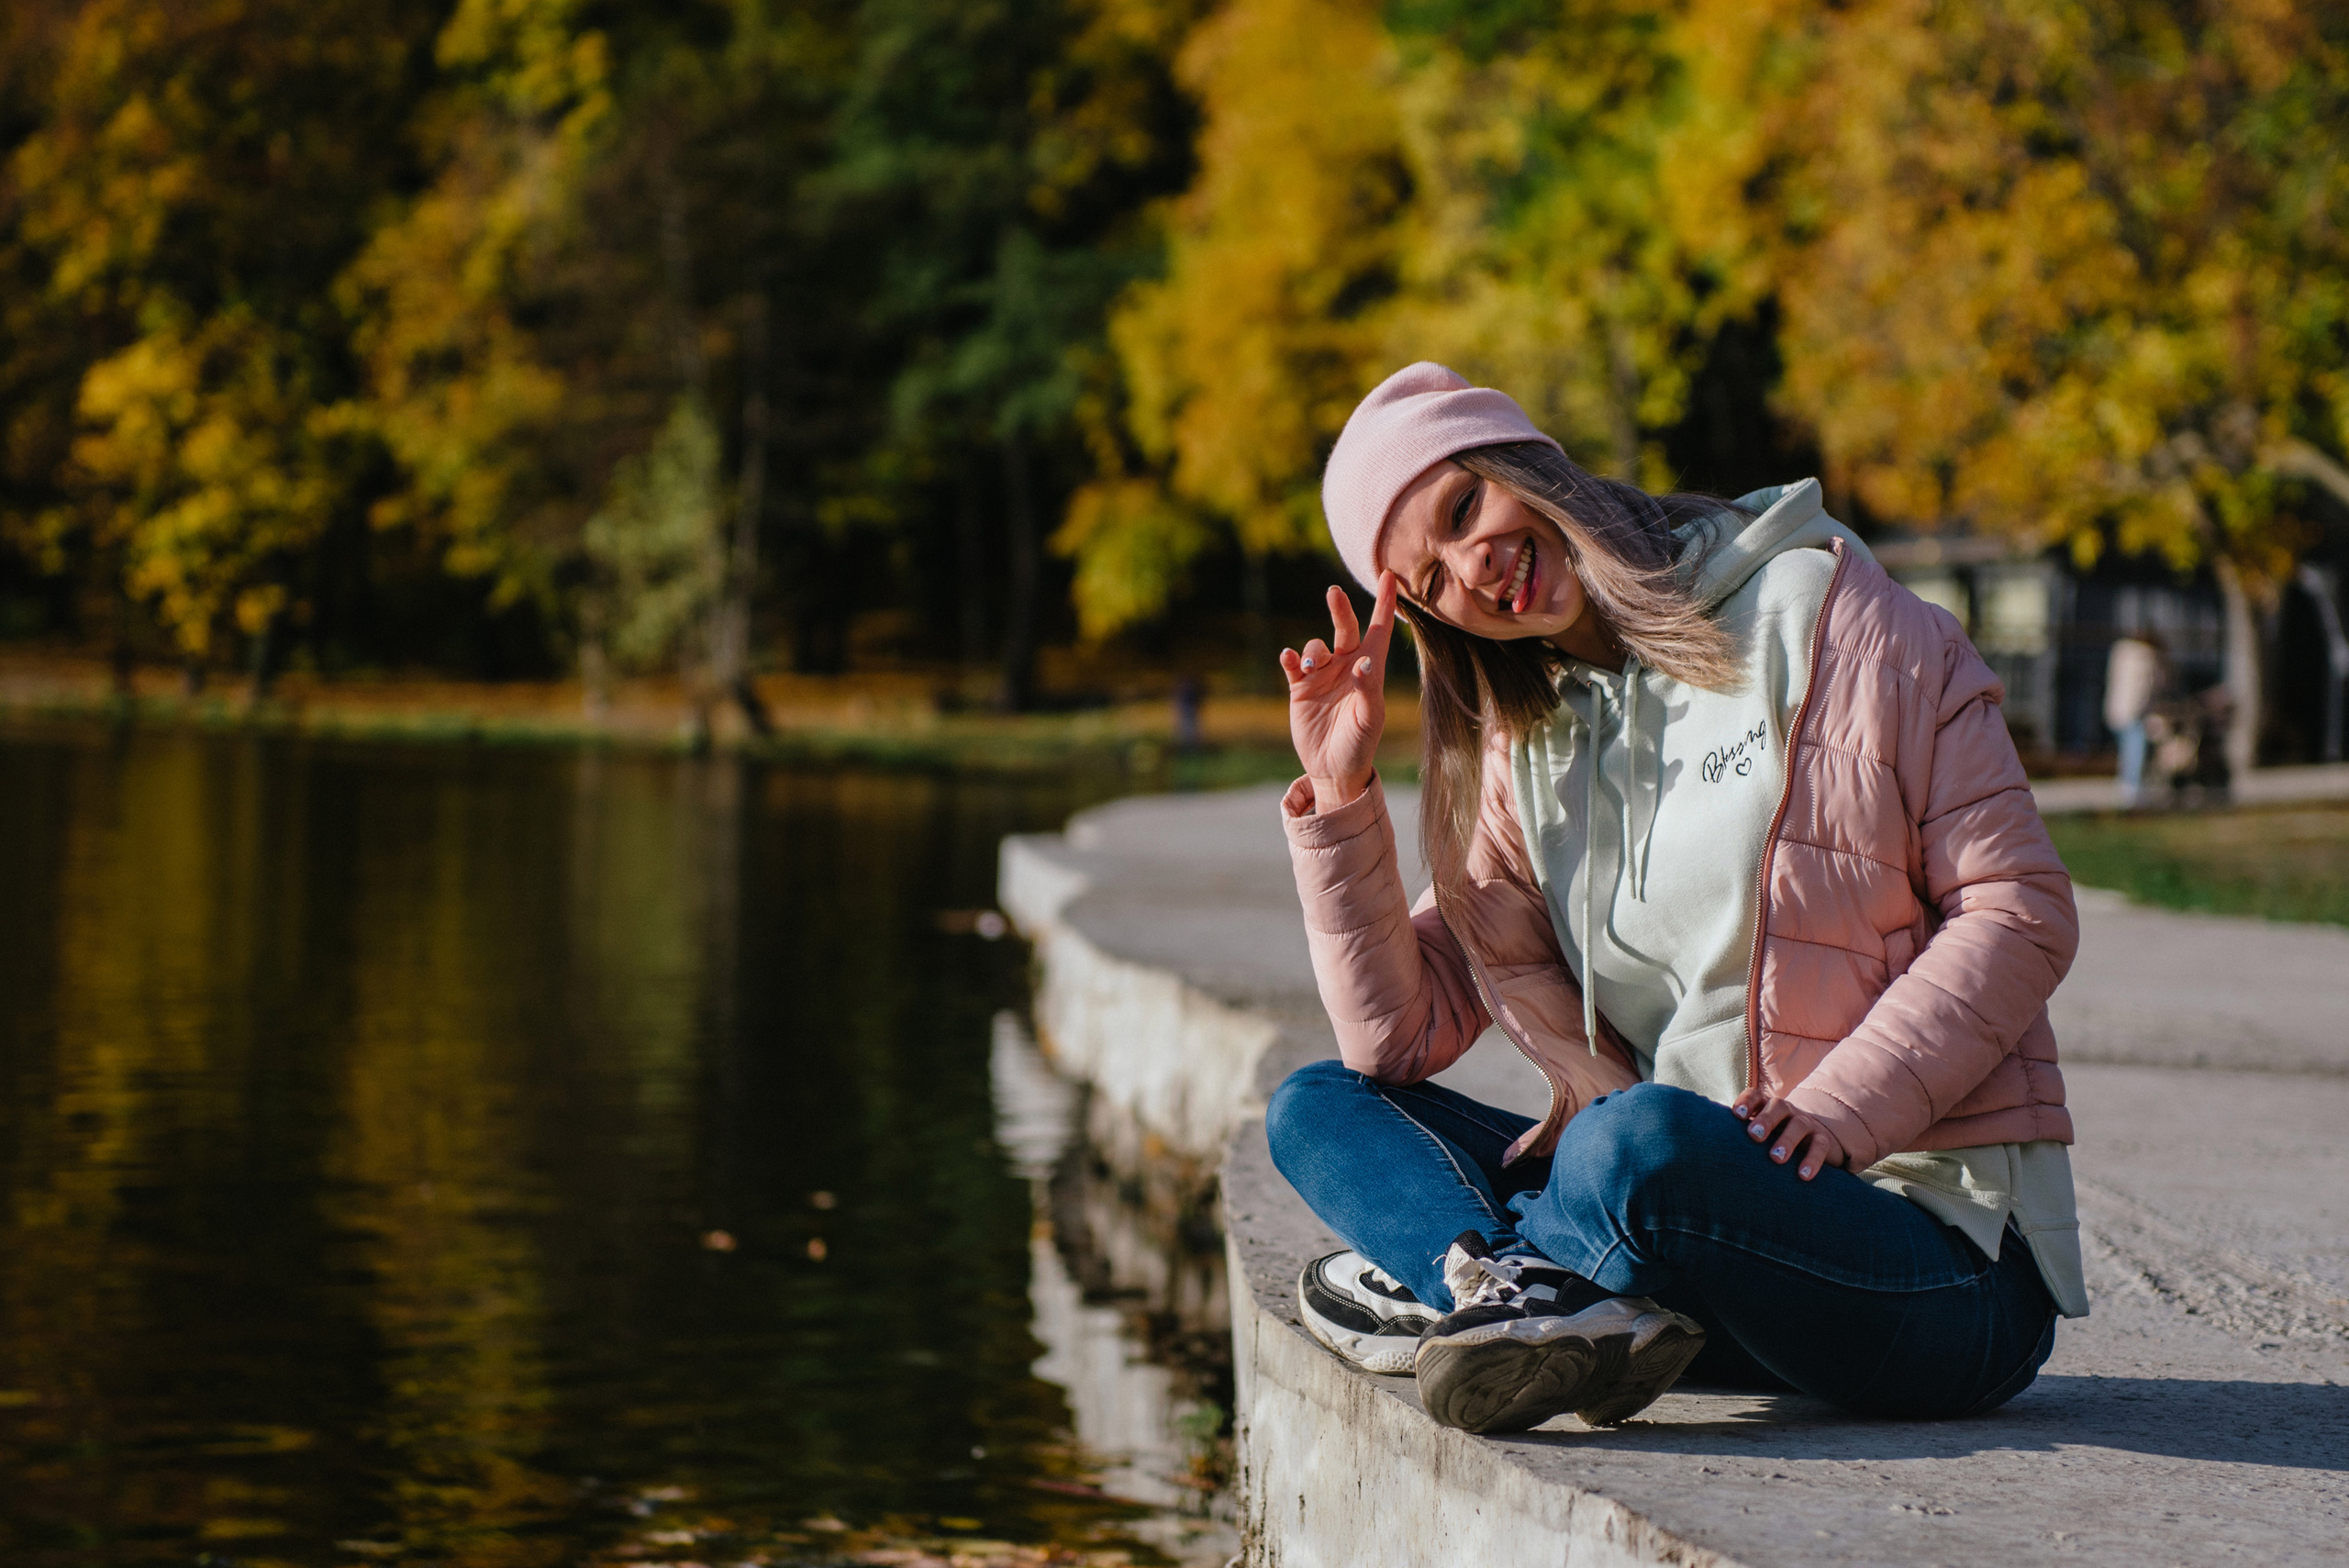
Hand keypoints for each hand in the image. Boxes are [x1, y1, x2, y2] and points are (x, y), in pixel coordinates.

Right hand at [1280, 574, 1398, 814]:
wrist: (1333, 768)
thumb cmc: (1360, 744)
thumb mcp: (1369, 719)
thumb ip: (1367, 689)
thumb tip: (1363, 662)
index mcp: (1371, 670)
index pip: (1379, 629)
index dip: (1385, 602)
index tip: (1390, 574)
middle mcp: (1347, 666)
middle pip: (1344, 627)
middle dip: (1340, 609)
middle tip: (1334, 592)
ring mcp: (1322, 675)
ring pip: (1315, 646)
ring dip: (1311, 651)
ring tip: (1309, 667)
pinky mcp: (1300, 688)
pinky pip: (1293, 664)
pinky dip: (1290, 658)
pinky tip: (1288, 659)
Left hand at [1731, 1088, 1846, 1181]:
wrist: (1816, 1139)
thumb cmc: (1776, 1138)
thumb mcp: (1761, 1134)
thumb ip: (1741, 1137)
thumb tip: (1711, 1151)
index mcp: (1767, 1107)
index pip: (1755, 1096)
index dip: (1746, 1102)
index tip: (1737, 1115)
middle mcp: (1787, 1111)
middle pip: (1777, 1106)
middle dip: (1765, 1120)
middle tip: (1754, 1136)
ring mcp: (1807, 1123)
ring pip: (1798, 1125)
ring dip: (1787, 1140)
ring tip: (1776, 1158)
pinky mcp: (1824, 1139)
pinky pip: (1820, 1145)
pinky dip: (1813, 1159)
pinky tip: (1803, 1175)